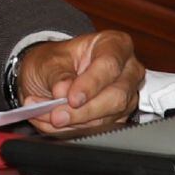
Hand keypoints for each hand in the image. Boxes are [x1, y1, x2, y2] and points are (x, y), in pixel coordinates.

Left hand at [18, 30, 143, 132]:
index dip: (91, 84)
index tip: (71, 98)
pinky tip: (55, 124)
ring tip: (47, 117)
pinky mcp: (119, 117)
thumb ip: (57, 75)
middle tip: (57, 116)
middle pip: (116, 96)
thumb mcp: (48, 59)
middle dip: (84, 111)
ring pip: (109, 117)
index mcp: (114, 44)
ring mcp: (127, 95)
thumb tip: (63, 91)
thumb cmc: (55, 60)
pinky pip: (100, 129)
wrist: (49, 74)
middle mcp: (127, 70)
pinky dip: (74, 130)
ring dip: (75, 122)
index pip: (109, 65)